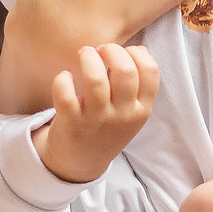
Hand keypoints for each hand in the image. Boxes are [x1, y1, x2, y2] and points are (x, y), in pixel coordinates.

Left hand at [33, 44, 158, 182]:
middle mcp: (122, 115)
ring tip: (84, 54)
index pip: (150, 72)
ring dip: (88, 58)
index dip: (136, 53)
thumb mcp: (131, 111)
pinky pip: (65, 94)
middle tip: (100, 50)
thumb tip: (141, 49)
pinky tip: (64, 77)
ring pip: (96, 80)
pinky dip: (63, 79)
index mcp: (141, 110)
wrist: (81, 162)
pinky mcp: (71, 123)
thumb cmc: (107, 128)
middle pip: (125, 71)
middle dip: (112, 50)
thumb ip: (138, 84)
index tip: (123, 52)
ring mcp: (97, 120)